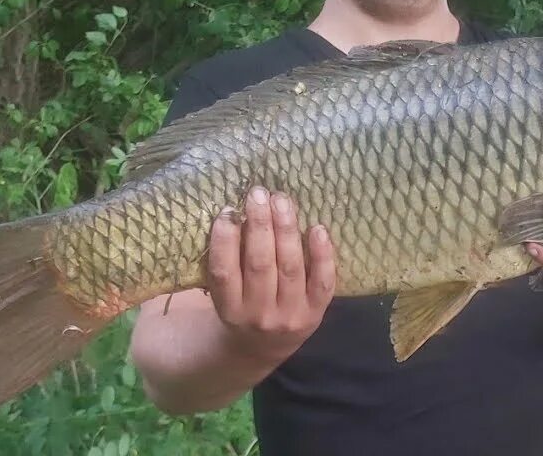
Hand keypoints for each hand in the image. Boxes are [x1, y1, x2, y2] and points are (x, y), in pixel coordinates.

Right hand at [206, 186, 335, 364]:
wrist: (263, 348)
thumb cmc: (238, 308)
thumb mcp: (220, 296)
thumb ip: (220, 264)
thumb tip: (227, 215)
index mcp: (229, 310)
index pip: (224, 273)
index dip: (225, 241)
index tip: (227, 211)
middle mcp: (259, 315)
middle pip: (260, 265)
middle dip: (259, 225)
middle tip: (258, 194)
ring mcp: (290, 315)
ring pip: (290, 267)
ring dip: (287, 229)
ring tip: (282, 200)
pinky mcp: (316, 313)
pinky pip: (323, 282)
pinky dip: (322, 254)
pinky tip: (317, 228)